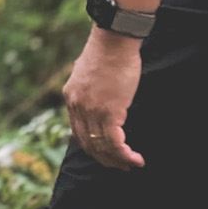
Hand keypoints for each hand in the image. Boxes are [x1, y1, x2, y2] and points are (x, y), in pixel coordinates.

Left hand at [63, 29, 145, 168]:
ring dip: (118, 160)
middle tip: (120, 166)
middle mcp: (76, 106)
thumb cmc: (107, 54)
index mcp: (70, 97)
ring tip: (132, 165)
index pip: (77, 131)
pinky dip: (125, 155)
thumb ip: (88, 89)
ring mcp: (91, 110)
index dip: (92, 147)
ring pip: (101, 146)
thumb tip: (97, 97)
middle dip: (104, 158)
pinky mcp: (108, 112)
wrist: (113, 42)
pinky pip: (114, 142)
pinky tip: (136, 159)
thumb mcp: (87, 74)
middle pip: (87, 143)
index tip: (106, 155)